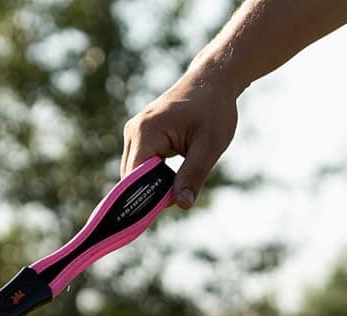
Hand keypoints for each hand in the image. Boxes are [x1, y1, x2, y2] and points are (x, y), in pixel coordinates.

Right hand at [121, 68, 239, 209]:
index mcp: (146, 132)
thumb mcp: (210, 144)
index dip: (146, 197)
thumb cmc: (215, 109)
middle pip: (130, 178)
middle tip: (179, 193)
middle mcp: (133, 131)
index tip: (167, 205)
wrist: (214, 79)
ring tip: (177, 179)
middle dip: (151, 190)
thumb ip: (194, 175)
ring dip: (151, 182)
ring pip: (133, 173)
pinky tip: (170, 171)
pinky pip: (138, 163)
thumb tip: (182, 205)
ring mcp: (132, 131)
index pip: (134, 179)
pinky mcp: (137, 133)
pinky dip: (151, 173)